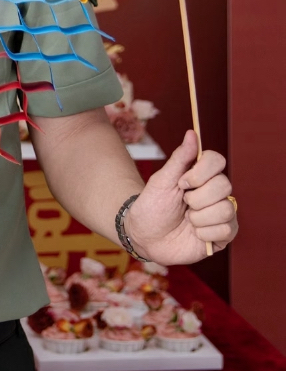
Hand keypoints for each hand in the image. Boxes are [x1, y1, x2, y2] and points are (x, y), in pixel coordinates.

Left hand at [124, 131, 238, 264]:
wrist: (145, 237)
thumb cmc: (152, 206)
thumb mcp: (162, 181)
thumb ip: (179, 158)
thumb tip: (192, 133)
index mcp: (201, 175)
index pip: (217, 160)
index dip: (201, 172)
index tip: (182, 182)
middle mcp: (216, 192)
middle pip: (224, 185)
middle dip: (196, 198)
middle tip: (183, 204)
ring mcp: (221, 213)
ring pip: (226, 209)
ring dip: (198, 218)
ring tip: (187, 221)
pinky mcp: (223, 235)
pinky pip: (226, 230)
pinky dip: (204, 233)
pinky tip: (194, 234)